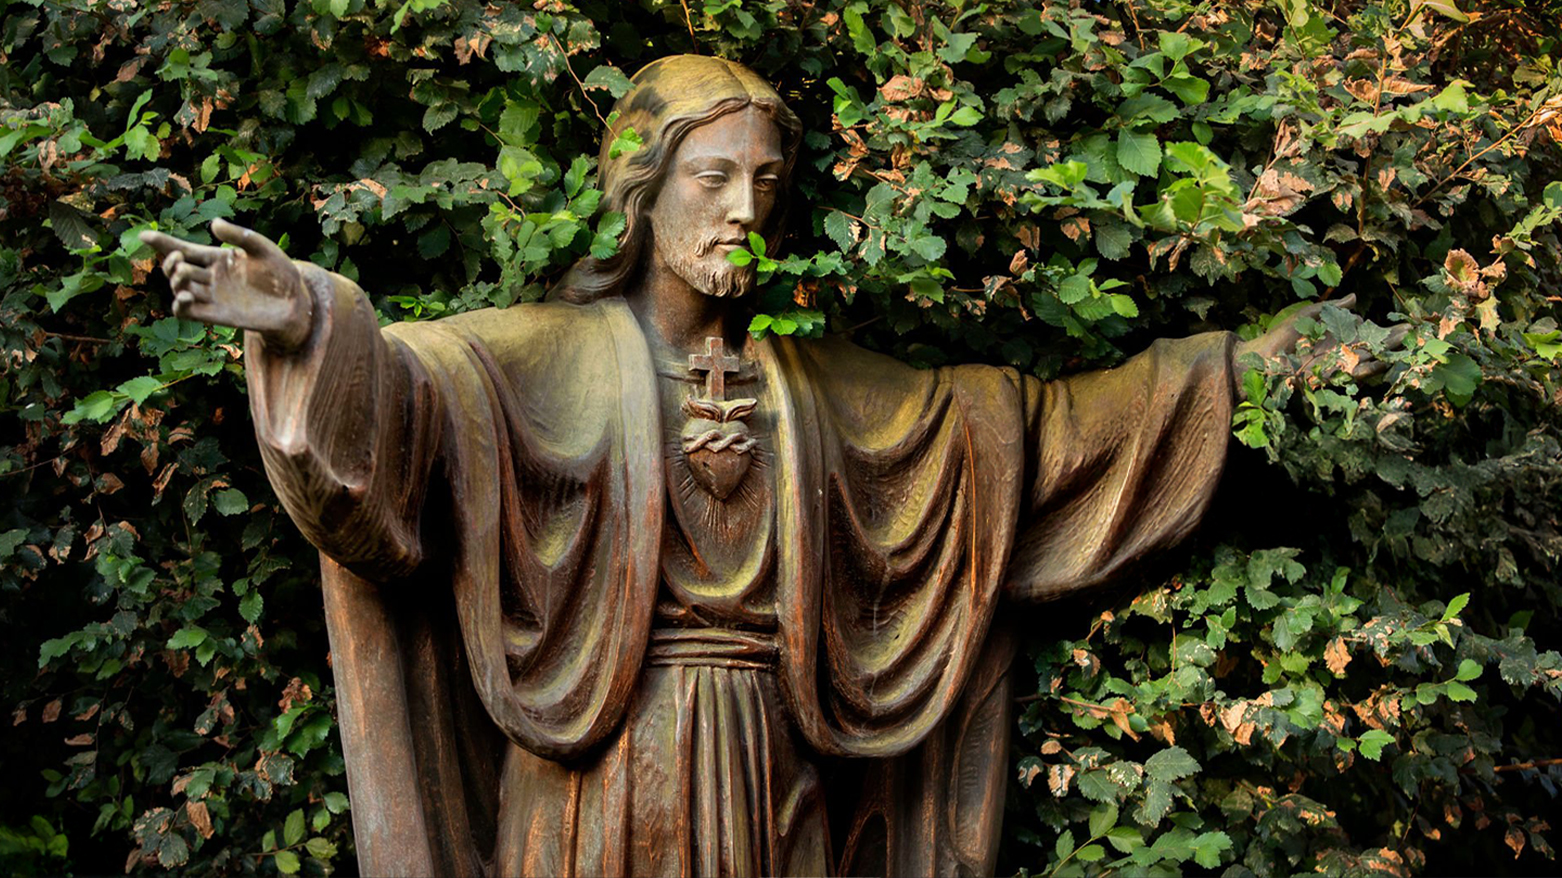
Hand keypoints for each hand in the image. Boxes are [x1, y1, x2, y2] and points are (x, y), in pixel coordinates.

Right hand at [140, 218, 312, 350]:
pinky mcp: (216, 315)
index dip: (163, 243)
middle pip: (176, 269)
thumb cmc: (281, 273)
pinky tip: (184, 296)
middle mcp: (210, 277)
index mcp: (218, 258)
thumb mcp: (262, 248)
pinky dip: (179, 305)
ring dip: (174, 281)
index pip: (183, 249)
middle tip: (179, 259)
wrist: (295, 302)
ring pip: (178, 289)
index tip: (144, 235)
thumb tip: (212, 224)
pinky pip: (187, 312)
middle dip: (169, 262)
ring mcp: (212, 296)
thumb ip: (238, 236)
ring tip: (184, 274)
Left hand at [1234, 293, 1408, 386]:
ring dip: (1384, 352)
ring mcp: (1336, 363)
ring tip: (1404, 345)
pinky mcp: (1329, 375)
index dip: (1385, 330)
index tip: (1405, 325)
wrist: (1262, 359)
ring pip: (1366, 358)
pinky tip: (1382, 362)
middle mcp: (1340, 350)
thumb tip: (1355, 297)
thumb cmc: (1282, 336)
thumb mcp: (1307, 315)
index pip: (1366, 331)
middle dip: (1391, 340)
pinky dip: (1367, 368)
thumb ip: (1332, 308)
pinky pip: (1352, 372)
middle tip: (1413, 334)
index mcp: (1337, 335)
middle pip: (1371, 345)